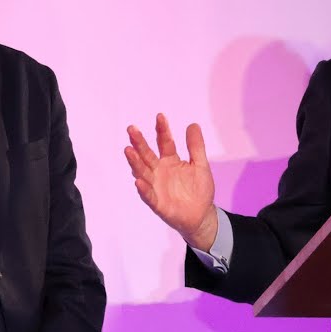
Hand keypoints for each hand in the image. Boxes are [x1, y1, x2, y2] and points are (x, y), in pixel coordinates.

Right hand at [125, 113, 218, 250]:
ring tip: (128, 150)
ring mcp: (156, 186)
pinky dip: (143, 189)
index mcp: (170, 160)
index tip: (160, 116)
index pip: (164, 142)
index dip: (162, 130)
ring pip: (143, 172)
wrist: (202, 215)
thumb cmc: (199, 189)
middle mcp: (159, 171)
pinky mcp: (157, 203)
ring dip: (135, 162)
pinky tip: (138, 181)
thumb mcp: (200, 165)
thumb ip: (196, 147)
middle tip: (132, 129)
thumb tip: (193, 124)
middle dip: (139, 142)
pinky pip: (148, 195)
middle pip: (147, 154)